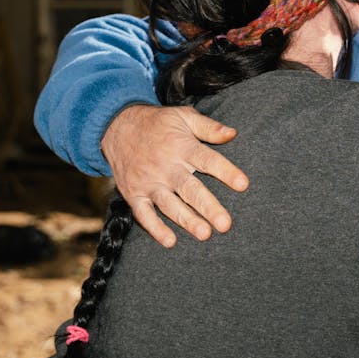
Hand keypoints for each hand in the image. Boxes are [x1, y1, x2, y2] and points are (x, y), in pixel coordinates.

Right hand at [101, 104, 248, 247]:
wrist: (115, 126)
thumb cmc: (156, 123)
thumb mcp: (183, 116)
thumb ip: (209, 127)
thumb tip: (233, 134)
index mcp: (181, 146)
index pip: (207, 160)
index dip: (226, 171)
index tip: (243, 184)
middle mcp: (166, 166)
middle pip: (190, 189)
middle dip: (208, 206)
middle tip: (225, 224)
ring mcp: (149, 182)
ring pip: (169, 204)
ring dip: (186, 220)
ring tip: (204, 234)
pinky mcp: (134, 193)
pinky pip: (144, 213)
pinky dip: (155, 228)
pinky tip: (170, 241)